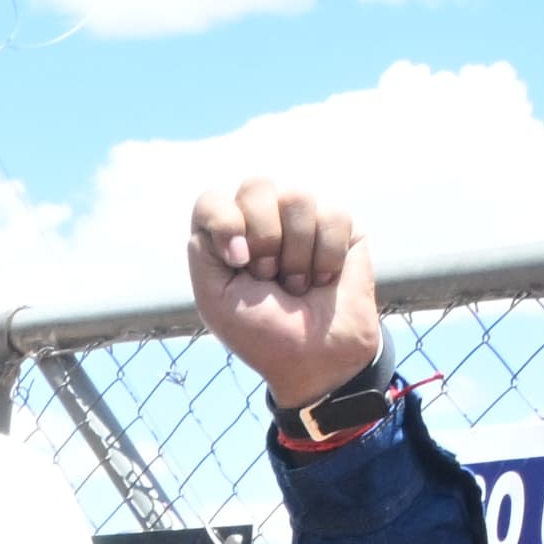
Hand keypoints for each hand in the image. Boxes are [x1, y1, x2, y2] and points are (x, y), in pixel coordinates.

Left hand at [187, 178, 383, 415]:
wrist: (314, 358)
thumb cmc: (261, 332)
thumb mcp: (215, 298)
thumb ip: (203, 249)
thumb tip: (228, 213)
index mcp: (226, 236)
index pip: (212, 199)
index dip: (225, 223)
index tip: (238, 262)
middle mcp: (262, 219)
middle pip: (257, 185)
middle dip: (264, 237)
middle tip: (268, 276)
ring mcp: (302, 220)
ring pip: (298, 198)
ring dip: (296, 255)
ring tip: (296, 285)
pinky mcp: (340, 226)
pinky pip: (333, 216)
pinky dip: (326, 257)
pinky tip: (323, 280)